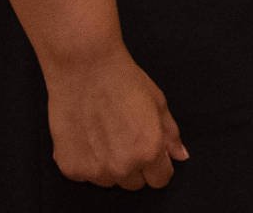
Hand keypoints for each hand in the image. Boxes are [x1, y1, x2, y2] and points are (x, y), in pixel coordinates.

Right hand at [45, 49, 187, 188]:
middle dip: (135, 165)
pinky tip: (89, 136)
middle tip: (127, 137)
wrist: (86, 69)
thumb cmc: (124, 81)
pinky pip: (87, 176)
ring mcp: (95, 171)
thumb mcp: (158, 103)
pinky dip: (89, 162)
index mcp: (149, 150)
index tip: (153, 153)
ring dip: (111, 166)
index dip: (159, 166)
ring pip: (111, 181)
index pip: (160, 179)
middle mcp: (123, 166)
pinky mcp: (71, 169)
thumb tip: (181, 155)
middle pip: (135, 183)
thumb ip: (170, 134)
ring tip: (107, 134)